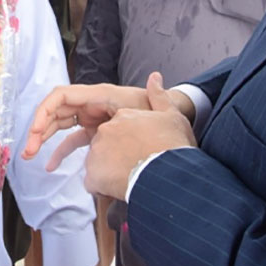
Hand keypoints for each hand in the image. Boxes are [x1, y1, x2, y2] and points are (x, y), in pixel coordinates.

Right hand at [22, 82, 149, 166]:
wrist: (161, 122)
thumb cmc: (153, 110)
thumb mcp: (148, 106)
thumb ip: (152, 95)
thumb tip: (155, 78)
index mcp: (97, 95)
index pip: (62, 96)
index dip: (46, 110)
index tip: (36, 130)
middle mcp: (89, 104)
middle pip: (56, 111)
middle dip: (39, 128)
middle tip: (29, 149)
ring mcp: (90, 117)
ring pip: (59, 124)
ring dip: (43, 138)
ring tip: (30, 155)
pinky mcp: (93, 132)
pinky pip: (71, 140)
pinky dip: (60, 151)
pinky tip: (50, 165)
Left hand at [83, 73, 196, 199]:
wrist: (168, 175)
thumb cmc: (172, 148)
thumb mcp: (172, 116)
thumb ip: (160, 96)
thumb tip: (155, 77)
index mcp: (122, 116)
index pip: (118, 129)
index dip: (129, 143)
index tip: (140, 152)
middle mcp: (106, 130)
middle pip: (106, 145)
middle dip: (116, 157)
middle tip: (136, 166)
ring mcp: (97, 151)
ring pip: (98, 163)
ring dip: (110, 172)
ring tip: (131, 178)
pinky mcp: (92, 174)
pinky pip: (93, 183)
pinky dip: (103, 188)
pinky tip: (121, 188)